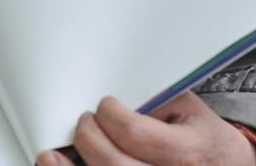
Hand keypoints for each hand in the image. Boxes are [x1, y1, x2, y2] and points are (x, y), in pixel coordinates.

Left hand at [37, 92, 255, 165]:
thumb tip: (112, 97)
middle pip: (115, 165)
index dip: (112, 115)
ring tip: (51, 156)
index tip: (105, 105)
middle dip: (90, 138)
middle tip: (85, 123)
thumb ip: (154, 101)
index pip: (135, 134)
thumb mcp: (190, 110)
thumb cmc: (205, 141)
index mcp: (188, 150)